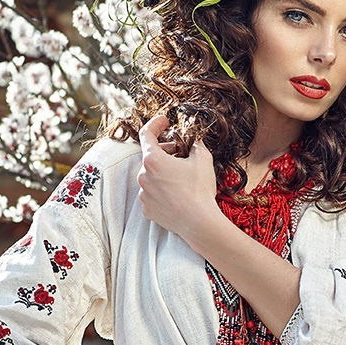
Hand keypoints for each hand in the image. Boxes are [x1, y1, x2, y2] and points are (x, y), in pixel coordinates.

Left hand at [137, 112, 218, 241]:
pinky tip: (178, 194)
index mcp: (152, 160)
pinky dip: (162, 190)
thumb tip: (194, 141)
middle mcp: (142, 176)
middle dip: (165, 151)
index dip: (155, 124)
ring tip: (182, 177)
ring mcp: (143, 194)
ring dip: (164, 172)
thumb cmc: (199, 189)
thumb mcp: (203, 158)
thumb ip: (195, 144)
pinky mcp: (147, 209)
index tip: (164, 121)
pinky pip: (153, 194)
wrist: (199, 223)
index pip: (146, 133)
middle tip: (182, 153)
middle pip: (150, 156)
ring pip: (151, 176)